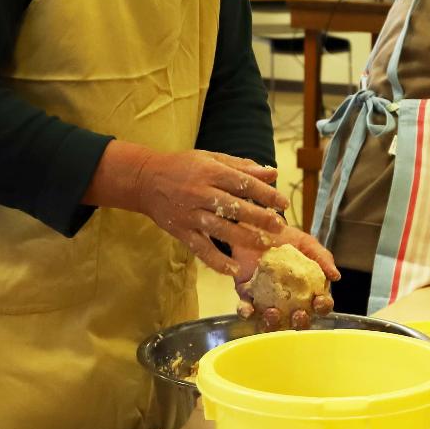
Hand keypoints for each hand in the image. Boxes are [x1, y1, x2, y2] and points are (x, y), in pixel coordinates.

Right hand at [103, 145, 290, 278]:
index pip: (243, 183)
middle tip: (280, 227)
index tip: (283, 203)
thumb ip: (242, 166)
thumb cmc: (183, 167)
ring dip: (245, 239)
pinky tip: (234, 270)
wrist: (145, 180)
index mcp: (210, 172)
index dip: (265, 194)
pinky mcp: (181, 232)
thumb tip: (272, 172)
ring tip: (266, 245)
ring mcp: (190, 215)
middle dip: (260, 218)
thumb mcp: (211, 158)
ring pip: (221, 229)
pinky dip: (217, 261)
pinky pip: (201, 248)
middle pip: (235, 207)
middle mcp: (200, 193)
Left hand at [232, 226, 337, 328]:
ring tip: (273, 312)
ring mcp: (267, 302)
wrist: (255, 227)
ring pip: (272, 323)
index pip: (319, 305)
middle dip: (300, 323)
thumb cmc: (285, 237)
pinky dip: (247, 313)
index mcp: (307, 291)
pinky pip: (246, 310)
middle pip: (297, 321)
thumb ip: (322, 257)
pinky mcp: (247, 297)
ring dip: (273, 324)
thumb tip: (336, 276)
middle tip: (298, 314)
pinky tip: (248, 309)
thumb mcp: (306, 243)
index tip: (319, 300)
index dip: (323, 307)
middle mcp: (289, 302)